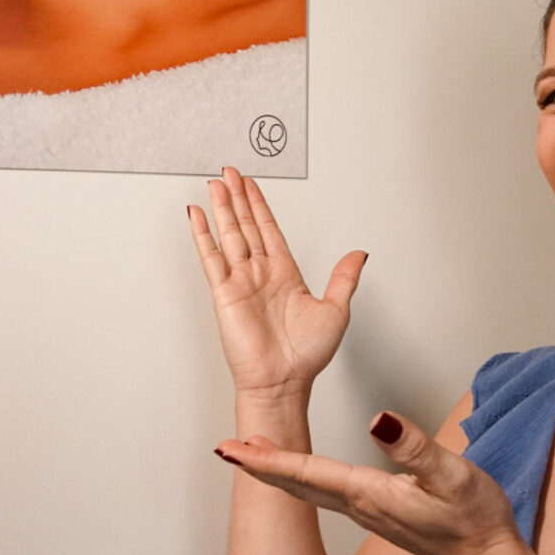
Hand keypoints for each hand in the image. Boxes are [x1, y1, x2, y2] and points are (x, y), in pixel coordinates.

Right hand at [188, 167, 366, 399]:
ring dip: (222, 208)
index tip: (251, 185)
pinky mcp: (224, 293)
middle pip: (247, 225)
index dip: (260, 205)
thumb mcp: (336, 309)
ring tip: (215, 184)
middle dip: (238, 197)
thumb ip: (344, 278)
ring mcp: (241, 281)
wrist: (284, 382)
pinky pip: (211, 257)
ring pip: (229, 234)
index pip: (269, 229)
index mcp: (285, 273)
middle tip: (230, 172)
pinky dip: (202, 235)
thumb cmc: (306, 356)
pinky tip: (196, 216)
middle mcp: (261, 273)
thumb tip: (358, 253)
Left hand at [215, 410, 525, 554]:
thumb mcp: (451, 475)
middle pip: (296, 484)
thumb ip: (414, 447)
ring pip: (307, 489)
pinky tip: (302, 470)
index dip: (267, 458)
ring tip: (252, 453)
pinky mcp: (377, 512)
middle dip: (258, 465)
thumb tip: (379, 419)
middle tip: (226, 448)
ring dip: (276, 470)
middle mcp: (359, 506)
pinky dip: (301, 476)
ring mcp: (366, 512)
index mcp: (368, 494)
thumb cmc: (473, 519)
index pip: (306, 473)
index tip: (232, 448)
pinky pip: (325, 493)